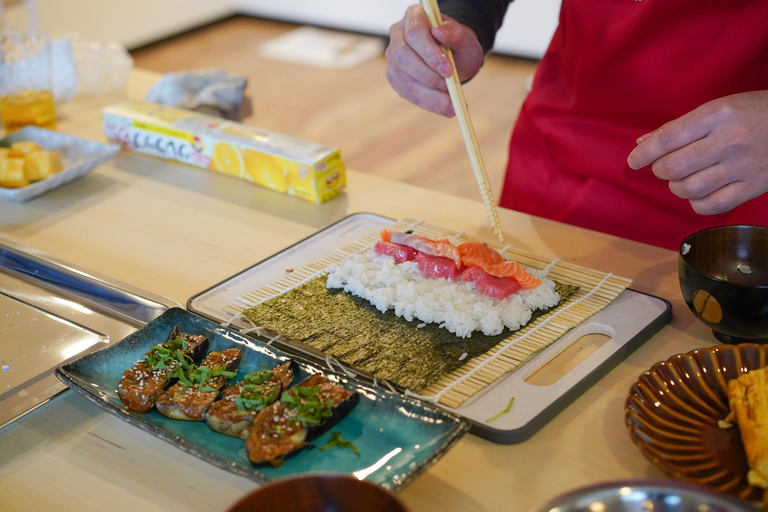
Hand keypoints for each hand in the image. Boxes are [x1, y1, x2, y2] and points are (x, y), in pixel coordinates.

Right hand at [385, 4, 483, 116]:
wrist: (453, 56)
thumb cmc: (458, 44)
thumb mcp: (464, 38)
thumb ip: (456, 33)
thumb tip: (439, 32)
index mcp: (414, 16)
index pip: (415, 34)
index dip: (430, 54)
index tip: (449, 70)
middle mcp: (397, 36)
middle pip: (403, 57)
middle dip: (428, 77)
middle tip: (451, 89)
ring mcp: (393, 58)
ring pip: (405, 80)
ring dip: (430, 96)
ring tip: (452, 105)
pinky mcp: (395, 78)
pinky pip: (408, 94)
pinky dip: (428, 104)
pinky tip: (445, 109)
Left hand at [627, 91, 767, 214]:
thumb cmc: (752, 113)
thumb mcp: (716, 109)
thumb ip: (677, 127)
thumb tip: (641, 144)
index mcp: (717, 115)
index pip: (668, 139)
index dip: (644, 154)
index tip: (633, 161)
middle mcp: (729, 140)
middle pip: (673, 168)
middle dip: (660, 170)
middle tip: (665, 167)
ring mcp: (743, 165)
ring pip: (688, 189)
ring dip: (677, 187)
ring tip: (684, 178)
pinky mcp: (754, 186)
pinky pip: (711, 205)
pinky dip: (697, 202)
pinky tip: (700, 192)